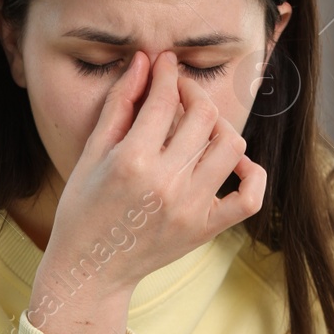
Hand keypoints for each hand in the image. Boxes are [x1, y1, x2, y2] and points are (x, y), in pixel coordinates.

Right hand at [44, 49, 266, 296]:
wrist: (91, 270)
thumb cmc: (83, 210)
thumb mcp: (91, 154)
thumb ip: (119, 106)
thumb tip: (144, 63)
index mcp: (132, 161)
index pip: (164, 98)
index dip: (166, 72)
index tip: (164, 64)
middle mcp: (166, 183)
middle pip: (204, 115)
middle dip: (192, 92)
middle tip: (178, 92)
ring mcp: (190, 208)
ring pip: (231, 145)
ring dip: (218, 126)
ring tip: (199, 127)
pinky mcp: (205, 229)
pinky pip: (249, 197)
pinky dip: (250, 173)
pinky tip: (232, 162)